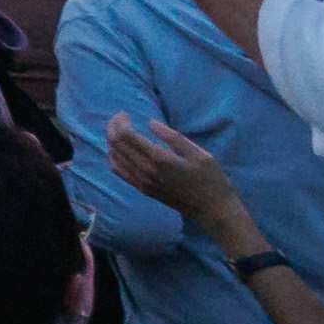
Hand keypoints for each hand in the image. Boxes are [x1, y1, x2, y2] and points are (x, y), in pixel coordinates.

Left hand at [104, 111, 261, 251]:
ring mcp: (142, 182)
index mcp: (160, 159)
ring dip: (112, 141)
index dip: (120, 121)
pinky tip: (119, 150)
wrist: (212, 210)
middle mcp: (146, 171)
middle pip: (116, 144)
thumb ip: (173, 137)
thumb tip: (151, 122)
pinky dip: (114, 157)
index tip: (125, 113)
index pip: (127, 136)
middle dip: (113, 127)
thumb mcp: (199, 154)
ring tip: (119, 131)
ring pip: (114, 157)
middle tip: (120, 118)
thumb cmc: (211, 179)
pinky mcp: (143, 190)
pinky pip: (119, 172)